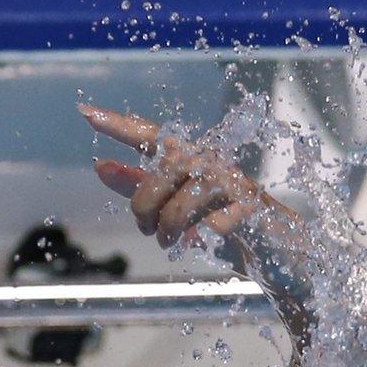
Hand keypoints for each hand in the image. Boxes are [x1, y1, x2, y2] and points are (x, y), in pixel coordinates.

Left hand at [81, 104, 305, 268]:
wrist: (282, 254)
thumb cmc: (227, 226)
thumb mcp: (177, 207)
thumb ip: (141, 187)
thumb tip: (100, 166)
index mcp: (193, 161)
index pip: (153, 136)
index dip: (119, 124)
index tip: (85, 112)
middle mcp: (213, 164)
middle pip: (164, 168)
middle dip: (144, 204)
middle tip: (147, 230)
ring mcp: (235, 185)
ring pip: (183, 199)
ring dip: (169, 227)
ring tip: (173, 243)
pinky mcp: (253, 211)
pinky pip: (213, 223)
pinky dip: (198, 239)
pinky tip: (197, 246)